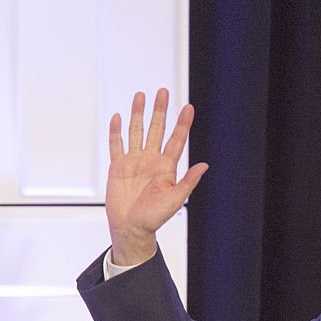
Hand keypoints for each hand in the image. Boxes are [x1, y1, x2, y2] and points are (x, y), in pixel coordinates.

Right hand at [106, 89, 208, 265]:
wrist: (131, 228)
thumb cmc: (153, 218)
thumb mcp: (175, 200)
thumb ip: (188, 182)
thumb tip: (204, 166)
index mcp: (166, 167)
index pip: (176, 140)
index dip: (182, 124)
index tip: (188, 107)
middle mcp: (151, 160)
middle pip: (156, 129)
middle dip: (160, 111)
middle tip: (163, 92)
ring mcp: (134, 162)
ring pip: (136, 132)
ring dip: (138, 114)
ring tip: (141, 96)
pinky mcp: (118, 167)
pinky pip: (116, 145)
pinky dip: (116, 131)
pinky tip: (117, 117)